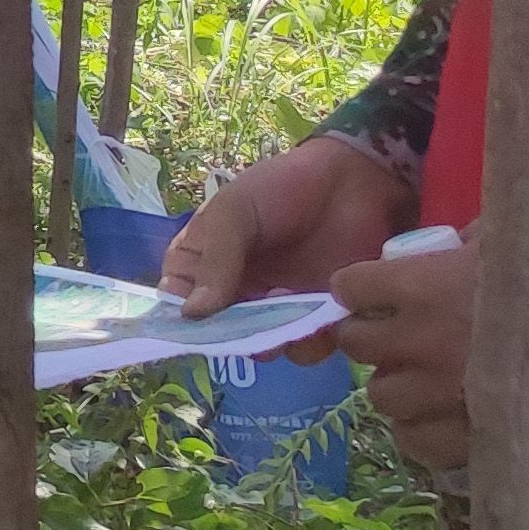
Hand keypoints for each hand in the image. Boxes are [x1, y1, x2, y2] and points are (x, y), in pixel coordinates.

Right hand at [164, 133, 418, 339]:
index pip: (177, 303)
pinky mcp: (317, 318)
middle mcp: (235, 294)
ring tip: (288, 307)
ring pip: (264, 349)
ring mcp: (276, 309)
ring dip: (274, 341)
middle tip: (251, 323)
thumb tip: (190, 315)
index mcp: (201, 265)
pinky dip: (312, 343)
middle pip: (221, 335)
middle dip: (234, 337)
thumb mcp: (235, 213)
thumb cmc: (279, 187)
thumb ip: (215, 260)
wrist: (351, 180)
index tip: (198, 326)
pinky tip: (319, 314)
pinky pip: (308, 349)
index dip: (183, 321)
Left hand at [327, 238, 477, 469]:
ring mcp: (439, 394)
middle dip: (370, 337)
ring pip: (380, 395)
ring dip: (395, 383)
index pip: (351, 287)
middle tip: (393, 334)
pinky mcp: (464, 437)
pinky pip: (413, 440)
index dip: (360, 289)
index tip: (371, 291)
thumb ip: (465, 243)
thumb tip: (446, 244)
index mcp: (421, 287)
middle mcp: (419, 342)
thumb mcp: (509, 241)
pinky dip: (417, 429)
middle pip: (356, 344)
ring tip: (422, 376)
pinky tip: (437, 416)